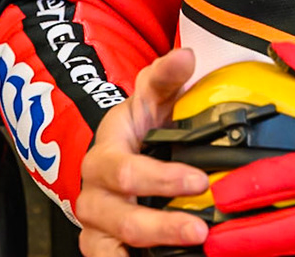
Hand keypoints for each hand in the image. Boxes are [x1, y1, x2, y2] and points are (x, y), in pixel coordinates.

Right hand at [76, 49, 213, 256]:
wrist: (118, 151)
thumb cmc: (139, 125)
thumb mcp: (150, 97)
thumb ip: (166, 76)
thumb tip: (185, 56)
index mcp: (104, 156)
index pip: (126, 172)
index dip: (162, 180)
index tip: (199, 182)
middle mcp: (94, 195)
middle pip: (122, 219)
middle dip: (162, 227)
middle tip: (200, 229)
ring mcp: (96, 225)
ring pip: (112, 249)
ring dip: (150, 250)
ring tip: (188, 249)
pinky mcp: (101, 247)